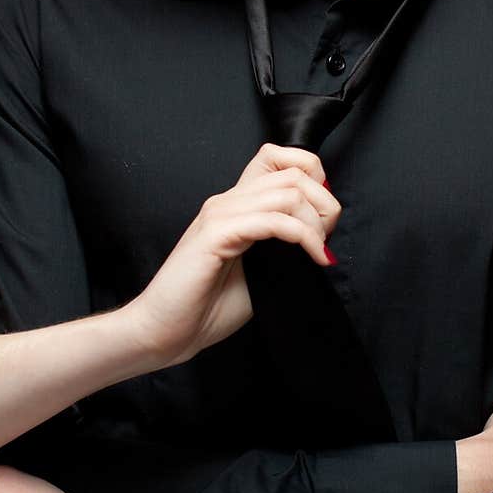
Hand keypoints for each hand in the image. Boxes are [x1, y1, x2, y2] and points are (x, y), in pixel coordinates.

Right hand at [123, 142, 340, 366]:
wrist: (166, 331)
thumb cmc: (208, 306)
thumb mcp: (260, 270)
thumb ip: (283, 247)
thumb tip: (323, 241)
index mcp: (237, 205)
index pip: (283, 162)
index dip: (316, 185)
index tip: (324, 226)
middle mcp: (228, 202)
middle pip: (294, 173)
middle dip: (324, 205)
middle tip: (325, 242)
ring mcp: (220, 215)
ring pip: (287, 193)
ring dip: (315, 223)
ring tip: (318, 253)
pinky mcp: (215, 236)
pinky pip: (269, 221)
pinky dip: (300, 236)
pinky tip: (310, 257)